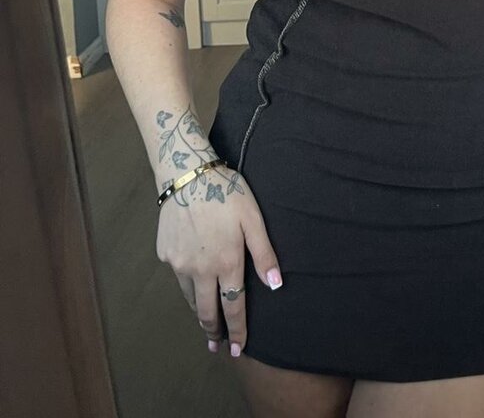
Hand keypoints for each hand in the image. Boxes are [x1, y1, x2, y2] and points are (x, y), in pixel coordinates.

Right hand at [156, 164, 282, 357]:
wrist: (187, 175)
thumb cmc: (227, 193)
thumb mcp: (253, 220)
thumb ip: (264, 254)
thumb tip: (276, 285)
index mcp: (226, 264)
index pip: (233, 307)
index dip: (237, 331)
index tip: (238, 350)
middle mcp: (199, 271)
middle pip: (206, 310)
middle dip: (213, 331)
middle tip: (216, 346)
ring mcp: (178, 264)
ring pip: (189, 296)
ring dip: (198, 310)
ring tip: (204, 319)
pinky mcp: (164, 253)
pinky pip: (177, 274)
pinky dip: (186, 281)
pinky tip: (191, 276)